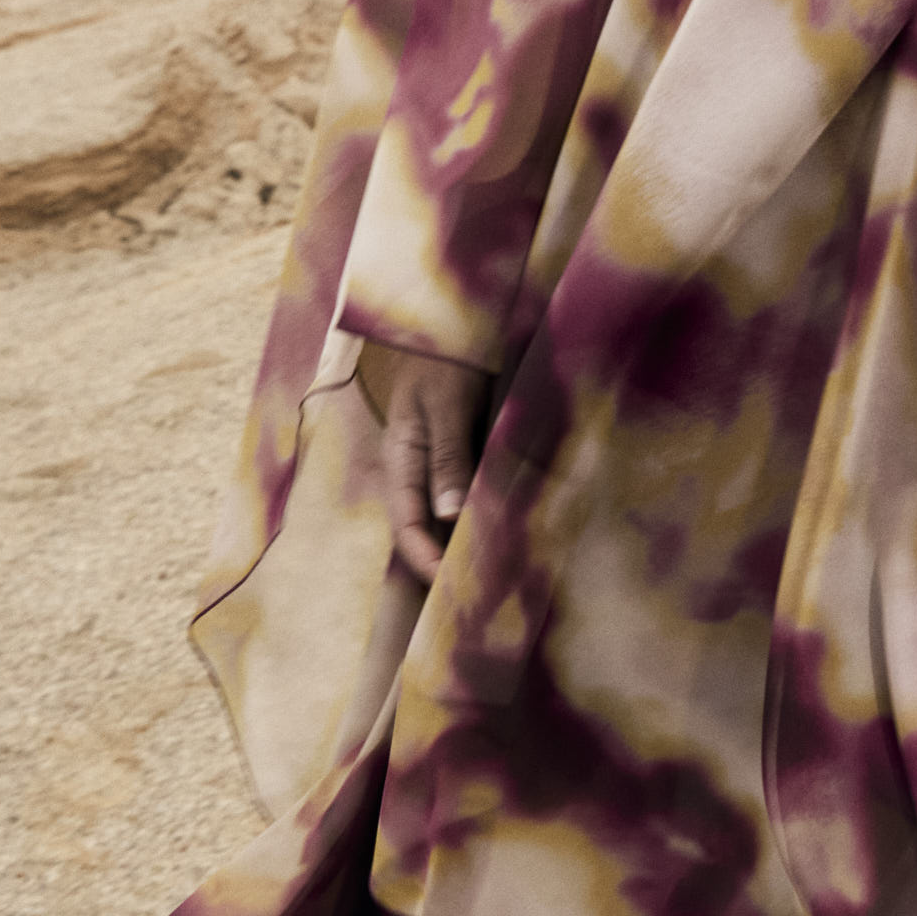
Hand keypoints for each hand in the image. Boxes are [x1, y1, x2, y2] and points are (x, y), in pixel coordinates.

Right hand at [351, 341, 490, 583]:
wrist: (457, 319)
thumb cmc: (445, 354)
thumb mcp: (444, 403)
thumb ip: (447, 455)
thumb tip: (447, 514)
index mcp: (401, 458)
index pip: (407, 524)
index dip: (425, 561)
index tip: (452, 588)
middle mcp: (419, 468)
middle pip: (427, 529)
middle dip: (449, 563)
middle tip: (482, 595)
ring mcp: (443, 462)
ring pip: (451, 516)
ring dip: (471, 543)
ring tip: (500, 575)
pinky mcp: (467, 454)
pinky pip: (475, 494)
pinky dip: (490, 515)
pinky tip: (515, 531)